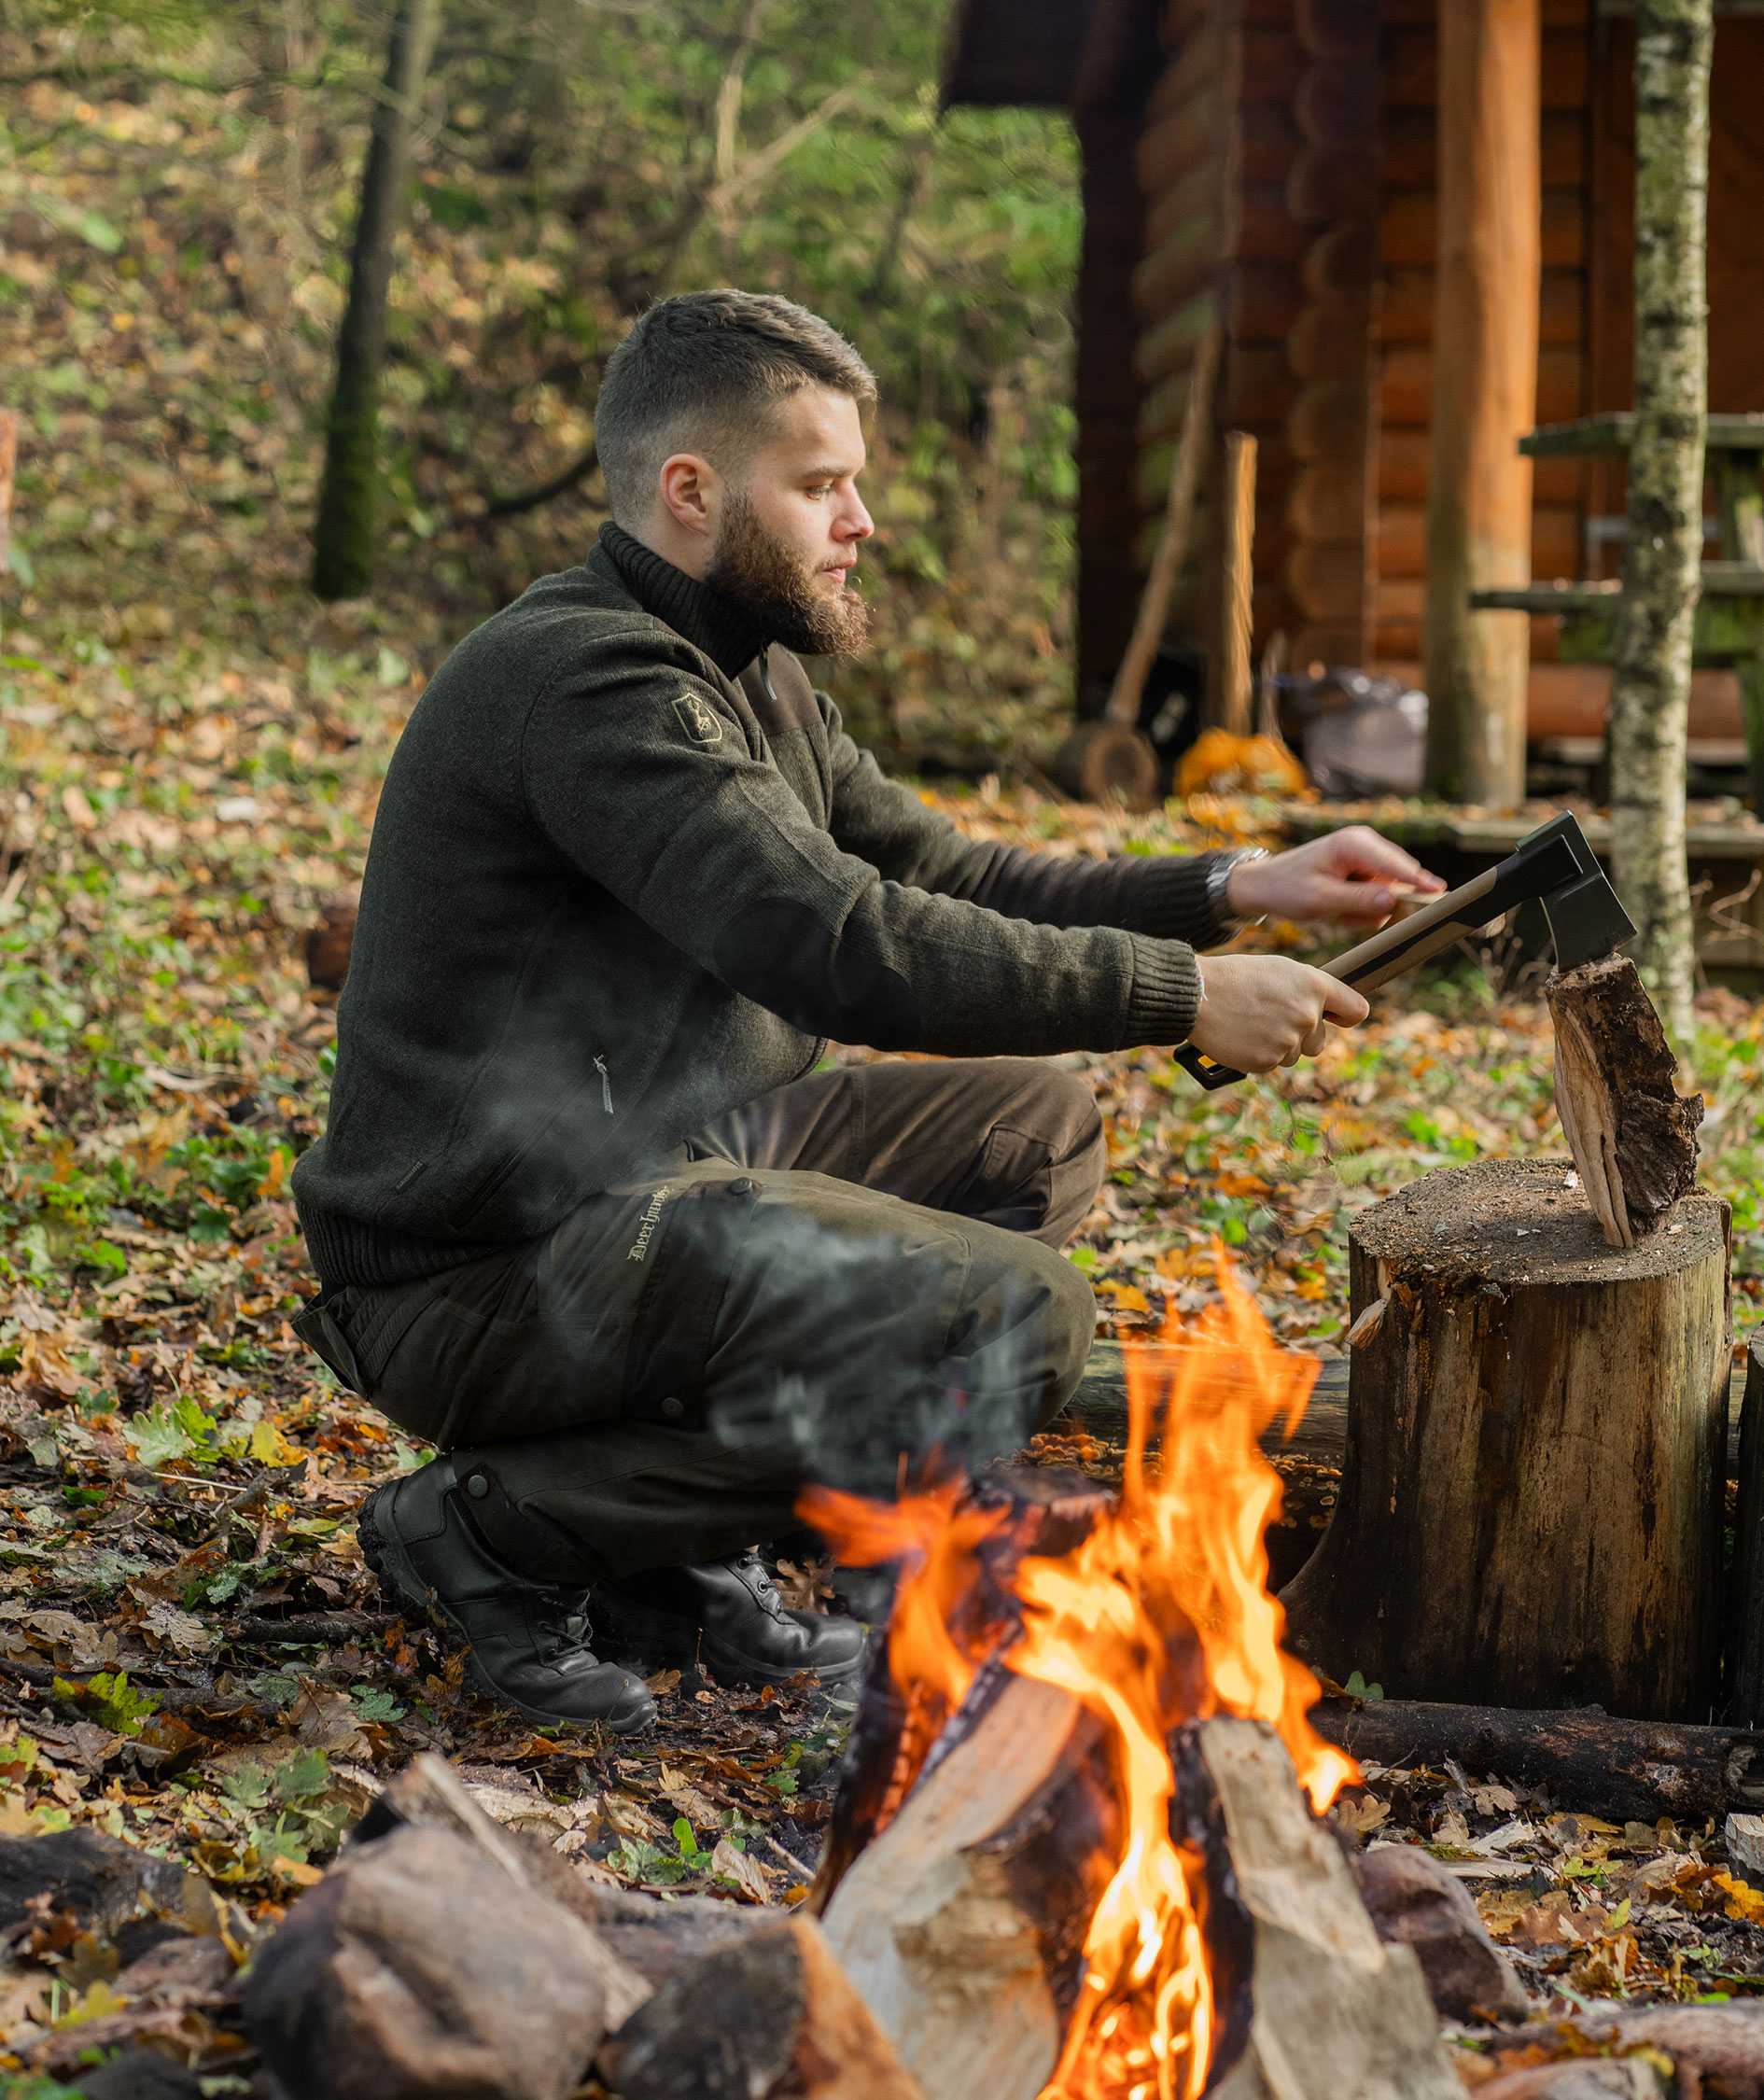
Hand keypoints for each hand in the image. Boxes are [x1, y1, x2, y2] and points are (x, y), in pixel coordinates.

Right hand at [1188, 954, 1370, 1072]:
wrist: (1196, 994)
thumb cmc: (1235, 976)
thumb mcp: (1279, 970)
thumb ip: (1308, 989)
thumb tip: (1325, 1010)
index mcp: (1314, 987)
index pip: (1356, 1010)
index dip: (1347, 1017)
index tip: (1338, 1019)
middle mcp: (1306, 1016)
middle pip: (1319, 1042)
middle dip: (1300, 1036)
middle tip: (1270, 1018)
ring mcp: (1287, 1042)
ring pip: (1293, 1055)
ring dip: (1276, 1046)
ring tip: (1250, 1024)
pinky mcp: (1265, 1062)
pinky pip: (1270, 1064)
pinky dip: (1256, 1055)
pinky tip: (1241, 1036)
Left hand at [1227, 827, 1445, 927]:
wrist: (1263, 886)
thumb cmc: (1286, 889)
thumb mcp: (1320, 900)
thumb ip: (1357, 901)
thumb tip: (1392, 902)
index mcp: (1354, 843)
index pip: (1397, 865)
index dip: (1420, 883)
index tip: (1442, 895)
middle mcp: (1365, 843)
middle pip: (1399, 879)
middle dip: (1379, 905)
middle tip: (1346, 916)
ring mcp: (1366, 856)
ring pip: (1389, 892)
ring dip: (1367, 910)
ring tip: (1338, 912)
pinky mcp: (1363, 869)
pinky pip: (1378, 895)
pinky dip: (1361, 908)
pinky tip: (1339, 909)